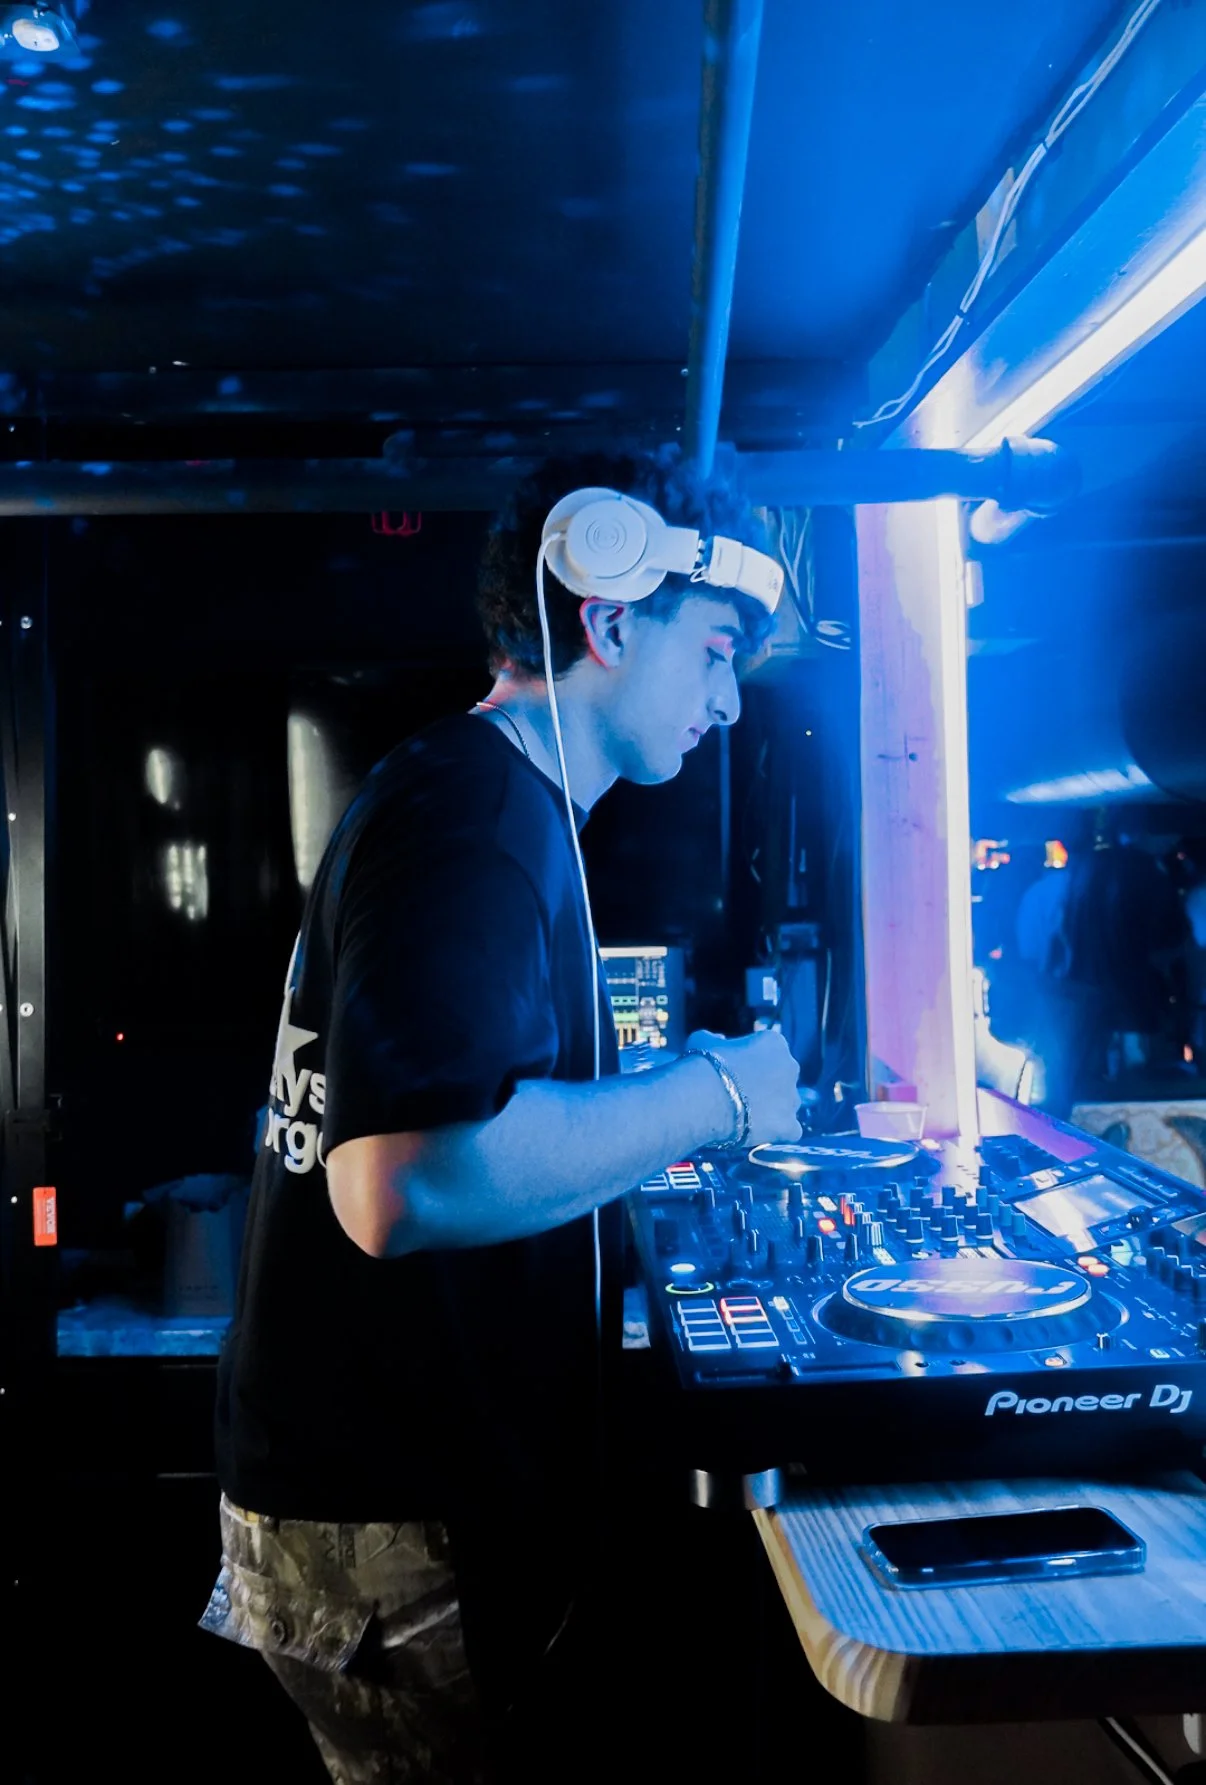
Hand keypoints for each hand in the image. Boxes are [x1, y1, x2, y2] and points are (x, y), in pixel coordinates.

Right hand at [685, 1027, 802, 1145]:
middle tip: (740, 1095)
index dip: (749, 1061)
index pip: (768, 1050)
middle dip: (765, 1084)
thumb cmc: (703, 1065)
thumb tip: (718, 1041)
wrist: (704, 1098)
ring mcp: (793, 1098)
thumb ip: (715, 1040)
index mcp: (774, 1043)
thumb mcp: (702, 1041)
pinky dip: (776, 1133)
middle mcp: (791, 1067)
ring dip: (772, 1109)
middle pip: (782, 1076)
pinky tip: (758, 1134)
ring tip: (745, 1117)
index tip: (733, 1071)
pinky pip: (789, 1130)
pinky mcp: (790, 1126)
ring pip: (787, 1104)